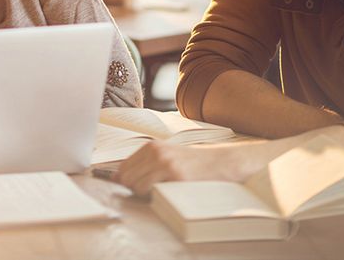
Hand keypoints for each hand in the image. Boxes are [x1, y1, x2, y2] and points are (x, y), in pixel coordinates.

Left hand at [115, 141, 245, 195]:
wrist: (223, 163)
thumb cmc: (195, 164)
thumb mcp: (168, 157)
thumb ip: (146, 164)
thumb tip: (120, 179)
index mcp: (152, 147)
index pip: (123, 168)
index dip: (123, 182)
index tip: (129, 191)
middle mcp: (156, 152)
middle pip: (126, 177)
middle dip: (131, 189)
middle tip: (147, 194)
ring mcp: (166, 163)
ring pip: (135, 185)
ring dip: (143, 194)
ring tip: (159, 193)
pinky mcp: (176, 176)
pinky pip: (150, 191)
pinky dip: (153, 197)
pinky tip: (166, 194)